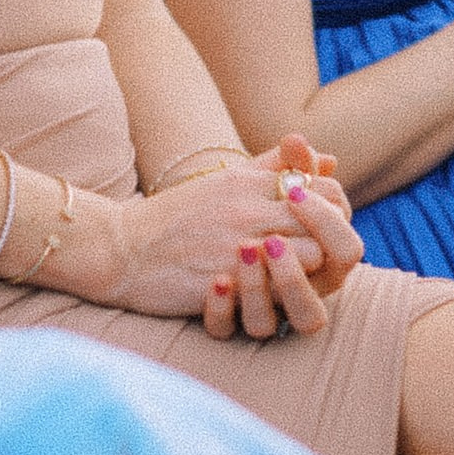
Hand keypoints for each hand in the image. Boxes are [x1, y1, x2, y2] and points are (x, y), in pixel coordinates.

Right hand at [98, 135, 362, 336]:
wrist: (117, 249)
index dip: (335, 213)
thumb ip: (276, 165)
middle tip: (318, 258)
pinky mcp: (226, 280)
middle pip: (329, 221)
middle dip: (333, 241)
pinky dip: (285, 294)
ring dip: (313, 270)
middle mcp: (249, 207)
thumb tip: (327, 159)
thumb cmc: (174, 217)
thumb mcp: (225, 180)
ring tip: (296, 277)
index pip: (326, 189)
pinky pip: (280, 290)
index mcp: (250, 181)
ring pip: (314, 255)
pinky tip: (274, 295)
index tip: (320, 230)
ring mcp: (238, 244)